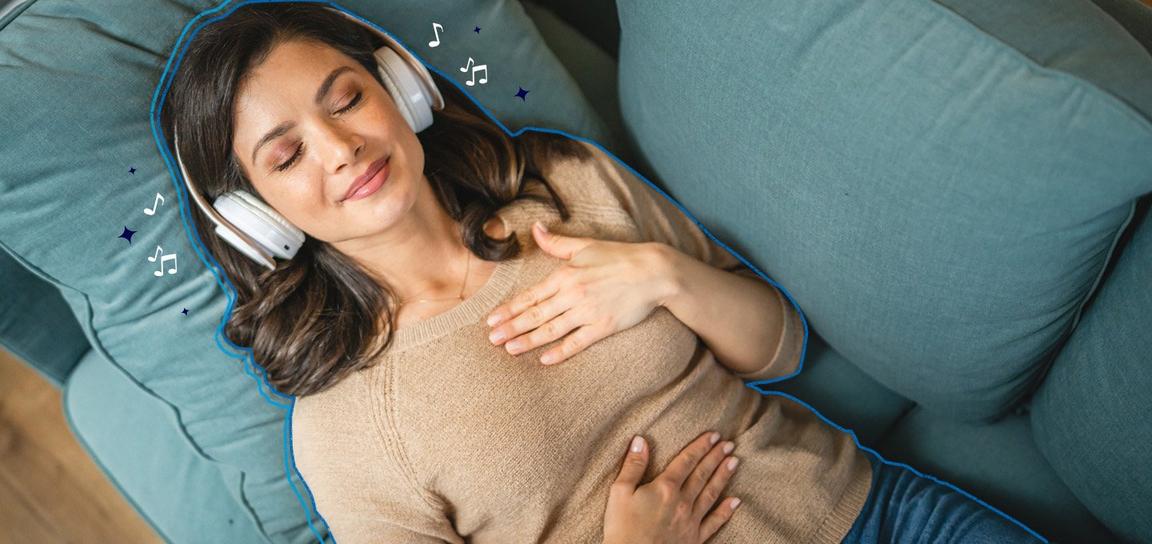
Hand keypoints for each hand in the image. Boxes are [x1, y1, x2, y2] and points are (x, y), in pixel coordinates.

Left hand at [486, 221, 674, 364]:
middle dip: (511, 327)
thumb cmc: (620, 256)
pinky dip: (560, 352)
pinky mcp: (603, 326)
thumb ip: (556, 242)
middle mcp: (572, 295)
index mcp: (565, 275)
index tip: (491, 319)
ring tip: (509, 349)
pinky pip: (577, 342)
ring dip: (528, 341)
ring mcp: (587, 312)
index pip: (530, 295)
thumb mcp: (585, 245)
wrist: (654, 272)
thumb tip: (534, 227)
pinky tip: (545, 359)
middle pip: (535, 315)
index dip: (509, 308)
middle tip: (492, 339)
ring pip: (551, 330)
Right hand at [602, 431, 742, 543]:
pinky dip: (726, 511)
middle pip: (702, 474)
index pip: (686, 461)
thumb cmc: (621, 529)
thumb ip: (633, 466)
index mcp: (664, 488)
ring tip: (734, 462)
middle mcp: (682, 502)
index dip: (700, 446)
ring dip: (723, 477)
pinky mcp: (694, 539)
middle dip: (716, 457)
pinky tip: (735, 501)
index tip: (713, 435)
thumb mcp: (619, 493)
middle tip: (729, 443)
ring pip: (711, 494)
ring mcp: (690, 522)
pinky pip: (714, 523)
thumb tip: (641, 440)